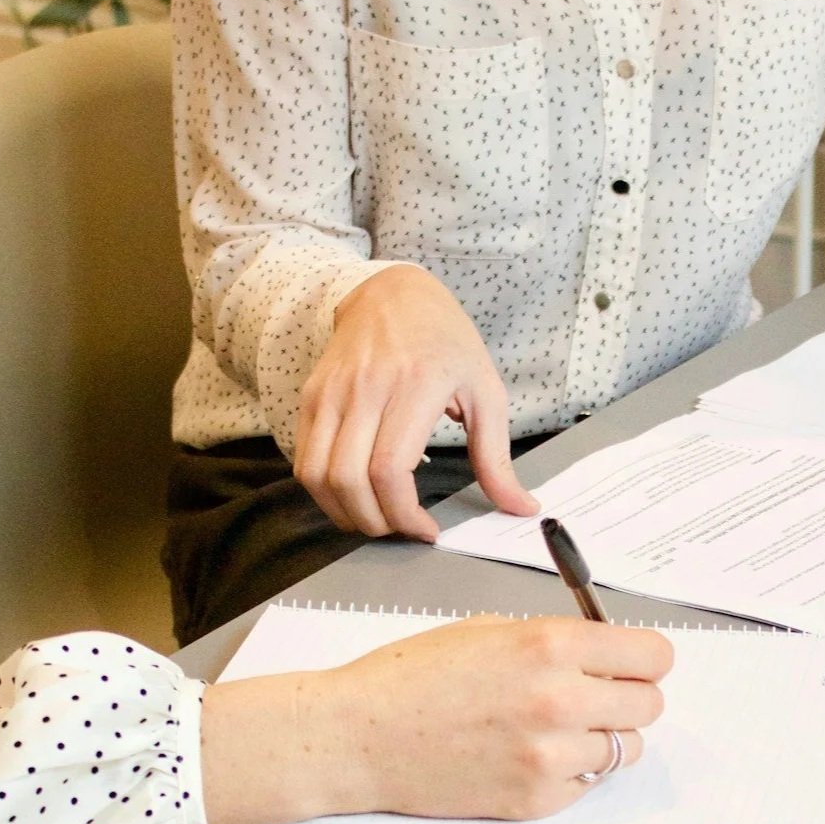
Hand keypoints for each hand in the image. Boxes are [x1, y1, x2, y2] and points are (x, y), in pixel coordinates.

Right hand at [201, 617, 672, 823]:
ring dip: (600, 736)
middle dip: (626, 695)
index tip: (633, 661)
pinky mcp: (537, 799)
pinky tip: (526, 752)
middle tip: (594, 692)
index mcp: (550, 645)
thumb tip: (603, 651)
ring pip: (625, 749)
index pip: (653, 656)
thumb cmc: (411, 676)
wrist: (361, 734)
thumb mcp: (487, 628)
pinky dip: (569, 770)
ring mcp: (551, 756)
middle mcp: (561, 700)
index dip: (644, 657)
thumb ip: (552, 639)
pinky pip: (587, 783)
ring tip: (554, 726)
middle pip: (649, 704)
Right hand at [295, 265, 540, 540]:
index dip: (403, 514)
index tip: (426, 529)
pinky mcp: (311, 396)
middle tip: (400, 529)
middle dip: (374, 522)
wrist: (392, 294)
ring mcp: (331, 392)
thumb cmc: (444, 341)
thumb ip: (497, 457)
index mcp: (415, 385)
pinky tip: (353, 495)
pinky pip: (304, 460)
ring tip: (375, 518)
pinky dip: (324, 491)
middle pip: (349, 480)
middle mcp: (366, 388)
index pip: (389, 469)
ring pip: (317, 476)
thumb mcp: (485, 391)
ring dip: (343, 512)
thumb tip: (521, 507)